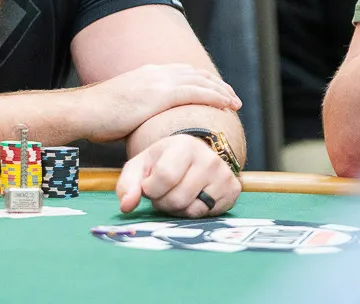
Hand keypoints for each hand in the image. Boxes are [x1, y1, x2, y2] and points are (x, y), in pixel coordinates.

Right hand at [79, 64, 240, 143]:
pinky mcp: (161, 94)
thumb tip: (147, 125)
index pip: (181, 72)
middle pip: (194, 73)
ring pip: (200, 81)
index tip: (213, 89)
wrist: (84, 111)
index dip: (200, 80)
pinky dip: (215, 96)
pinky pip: (196, 92)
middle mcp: (155, 73)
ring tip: (234, 102)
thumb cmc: (97, 117)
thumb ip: (140, 111)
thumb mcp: (123, 109)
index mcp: (146, 74)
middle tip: (231, 96)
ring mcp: (158, 81)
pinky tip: (227, 105)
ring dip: (221, 90)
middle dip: (215, 83)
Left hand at [115, 134, 241, 217]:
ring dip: (177, 210)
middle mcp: (209, 158)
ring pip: (192, 210)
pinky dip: (194, 212)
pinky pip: (206, 215)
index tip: (149, 185)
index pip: (164, 177)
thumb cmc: (163, 161)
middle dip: (162, 202)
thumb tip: (126, 206)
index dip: (151, 189)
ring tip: (176, 194)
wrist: (194, 156)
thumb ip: (128, 184)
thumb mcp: (141, 165)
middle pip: (177, 198)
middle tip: (163, 192)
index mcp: (184, 145)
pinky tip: (192, 197)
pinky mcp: (233, 190)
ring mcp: (224, 175)